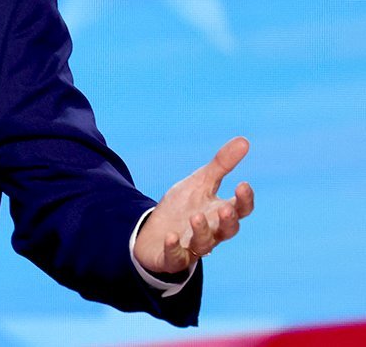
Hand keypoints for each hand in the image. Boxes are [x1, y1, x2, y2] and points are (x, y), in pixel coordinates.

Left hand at [134, 136, 254, 274]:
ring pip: (204, 244)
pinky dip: (174, 248)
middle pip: (228, 231)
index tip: (242, 185)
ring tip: (195, 217)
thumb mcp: (200, 182)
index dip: (244, 200)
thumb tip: (245, 140)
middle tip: (225, 209)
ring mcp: (193, 247)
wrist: (155, 232)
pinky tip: (171, 236)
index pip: (241, 209)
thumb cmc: (184, 207)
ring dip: (201, 231)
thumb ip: (221, 164)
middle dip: (228, 221)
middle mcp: (212, 232)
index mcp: (220, 213)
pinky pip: (175, 257)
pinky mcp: (173, 258)